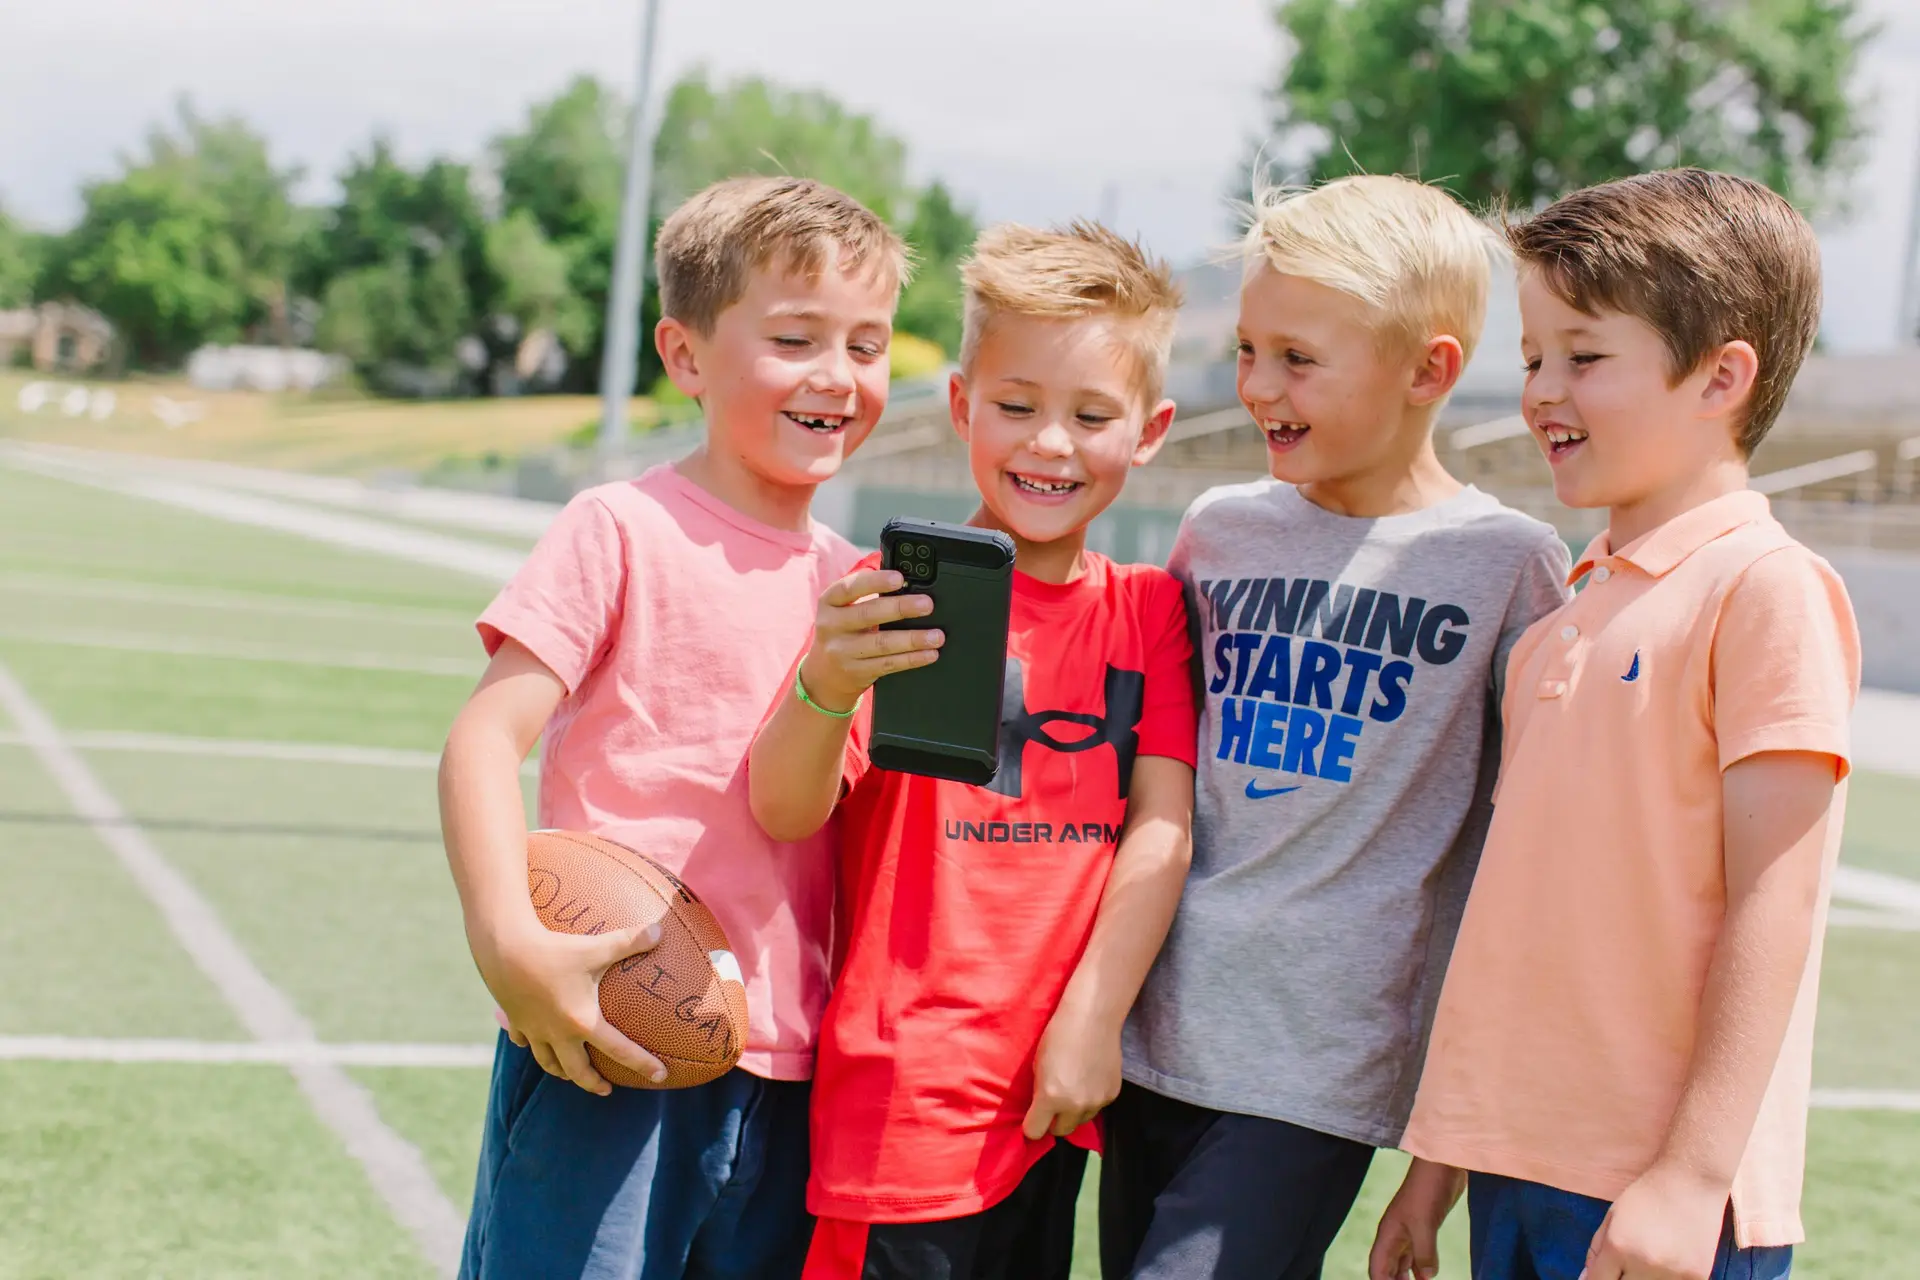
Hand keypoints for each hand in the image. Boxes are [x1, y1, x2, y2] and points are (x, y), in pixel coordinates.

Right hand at [475, 918, 666, 1095]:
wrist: (505, 949)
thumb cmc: (555, 950)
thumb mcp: (597, 946)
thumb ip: (630, 941)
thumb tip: (660, 929)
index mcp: (582, 1022)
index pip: (620, 1050)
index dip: (642, 1063)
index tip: (660, 1076)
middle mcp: (558, 1033)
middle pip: (577, 1071)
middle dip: (592, 1083)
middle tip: (606, 1090)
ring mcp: (534, 1030)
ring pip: (548, 1062)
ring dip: (562, 1072)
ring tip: (570, 1075)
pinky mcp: (515, 1020)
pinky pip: (524, 1041)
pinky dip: (532, 1046)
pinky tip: (534, 1043)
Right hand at [797, 568, 941, 713]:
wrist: (824, 673)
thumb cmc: (844, 630)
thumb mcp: (844, 609)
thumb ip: (868, 594)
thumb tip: (908, 584)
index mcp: (829, 602)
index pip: (850, 587)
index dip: (874, 581)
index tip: (899, 578)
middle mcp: (831, 626)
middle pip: (868, 614)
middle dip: (901, 608)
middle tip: (927, 604)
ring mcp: (842, 651)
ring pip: (882, 644)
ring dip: (913, 639)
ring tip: (936, 635)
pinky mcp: (856, 672)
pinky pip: (888, 664)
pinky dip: (912, 659)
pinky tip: (929, 654)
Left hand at [1022, 1002, 1121, 1140]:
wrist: (1092, 1018)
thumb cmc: (1057, 1035)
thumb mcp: (1038, 1066)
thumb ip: (1039, 1092)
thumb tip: (1041, 1108)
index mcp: (1051, 1097)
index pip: (1034, 1132)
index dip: (1031, 1126)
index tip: (1032, 1117)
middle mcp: (1075, 1105)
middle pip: (1061, 1131)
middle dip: (1054, 1121)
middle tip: (1053, 1104)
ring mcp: (1096, 1102)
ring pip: (1081, 1120)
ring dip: (1074, 1112)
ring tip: (1074, 1088)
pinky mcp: (1112, 1095)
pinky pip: (1097, 1108)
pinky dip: (1091, 1100)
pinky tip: (1090, 1079)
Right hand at [1369, 1159, 1464, 1279]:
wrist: (1441, 1165)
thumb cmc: (1427, 1189)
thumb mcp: (1425, 1224)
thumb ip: (1424, 1253)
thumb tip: (1426, 1278)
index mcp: (1388, 1234)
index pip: (1378, 1268)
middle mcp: (1395, 1235)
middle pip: (1388, 1268)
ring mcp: (1410, 1231)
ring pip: (1403, 1262)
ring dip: (1407, 1278)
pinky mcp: (1425, 1227)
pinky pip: (1419, 1254)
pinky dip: (1422, 1267)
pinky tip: (1428, 1275)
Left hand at [1581, 1164, 1727, 1279]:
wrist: (1692, 1182)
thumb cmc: (1647, 1196)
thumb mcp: (1612, 1217)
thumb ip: (1596, 1251)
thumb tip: (1585, 1278)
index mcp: (1618, 1246)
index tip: (1602, 1276)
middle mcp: (1644, 1263)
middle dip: (1620, 1279)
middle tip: (1626, 1266)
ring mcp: (1673, 1273)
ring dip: (1644, 1279)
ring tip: (1650, 1259)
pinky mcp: (1698, 1277)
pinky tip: (1669, 1264)